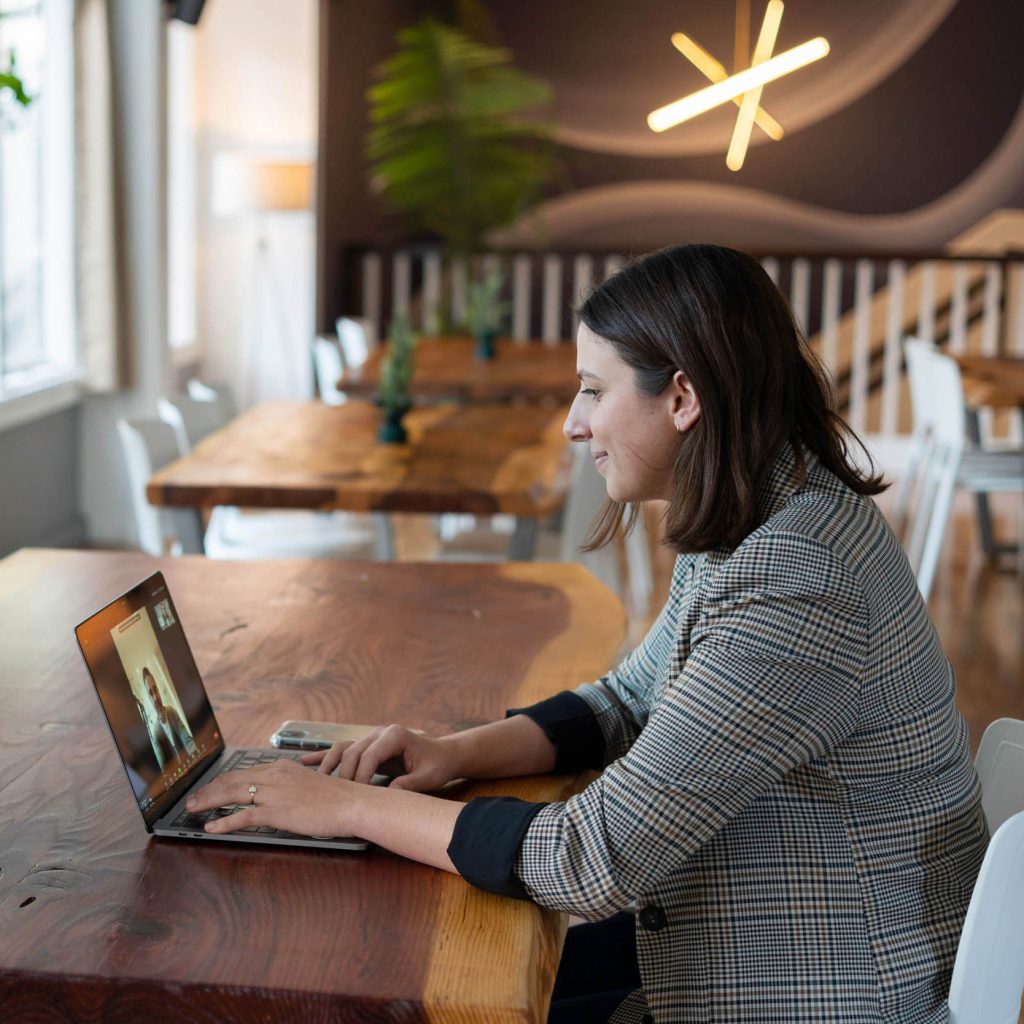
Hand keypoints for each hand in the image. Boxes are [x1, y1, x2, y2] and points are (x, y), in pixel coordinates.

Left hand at [186, 760, 357, 836]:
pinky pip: (243, 817)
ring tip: (192, 809)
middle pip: (232, 780)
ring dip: (208, 802)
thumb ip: (290, 787)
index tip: (210, 787)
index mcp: (282, 768)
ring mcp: (275, 793)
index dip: (222, 780)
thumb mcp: (309, 785)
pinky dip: (224, 822)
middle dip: (208, 789)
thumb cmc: (337, 798)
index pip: (244, 772)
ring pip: (232, 794)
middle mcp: (275, 775)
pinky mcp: (277, 812)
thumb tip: (277, 797)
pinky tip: (211, 828)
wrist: (352, 803)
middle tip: (192, 799)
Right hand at [301, 724, 460, 791]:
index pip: (369, 755)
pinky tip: (305, 762)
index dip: (360, 776)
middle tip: (338, 798)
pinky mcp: (367, 746)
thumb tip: (389, 795)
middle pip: (352, 752)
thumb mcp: (428, 777)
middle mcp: (380, 733)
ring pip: (343, 749)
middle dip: (344, 775)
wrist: (443, 755)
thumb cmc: (437, 765)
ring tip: (315, 782)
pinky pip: (342, 749)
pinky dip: (324, 756)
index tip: (356, 797)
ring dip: (328, 764)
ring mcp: (371, 738)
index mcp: (395, 735)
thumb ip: (410, 784)